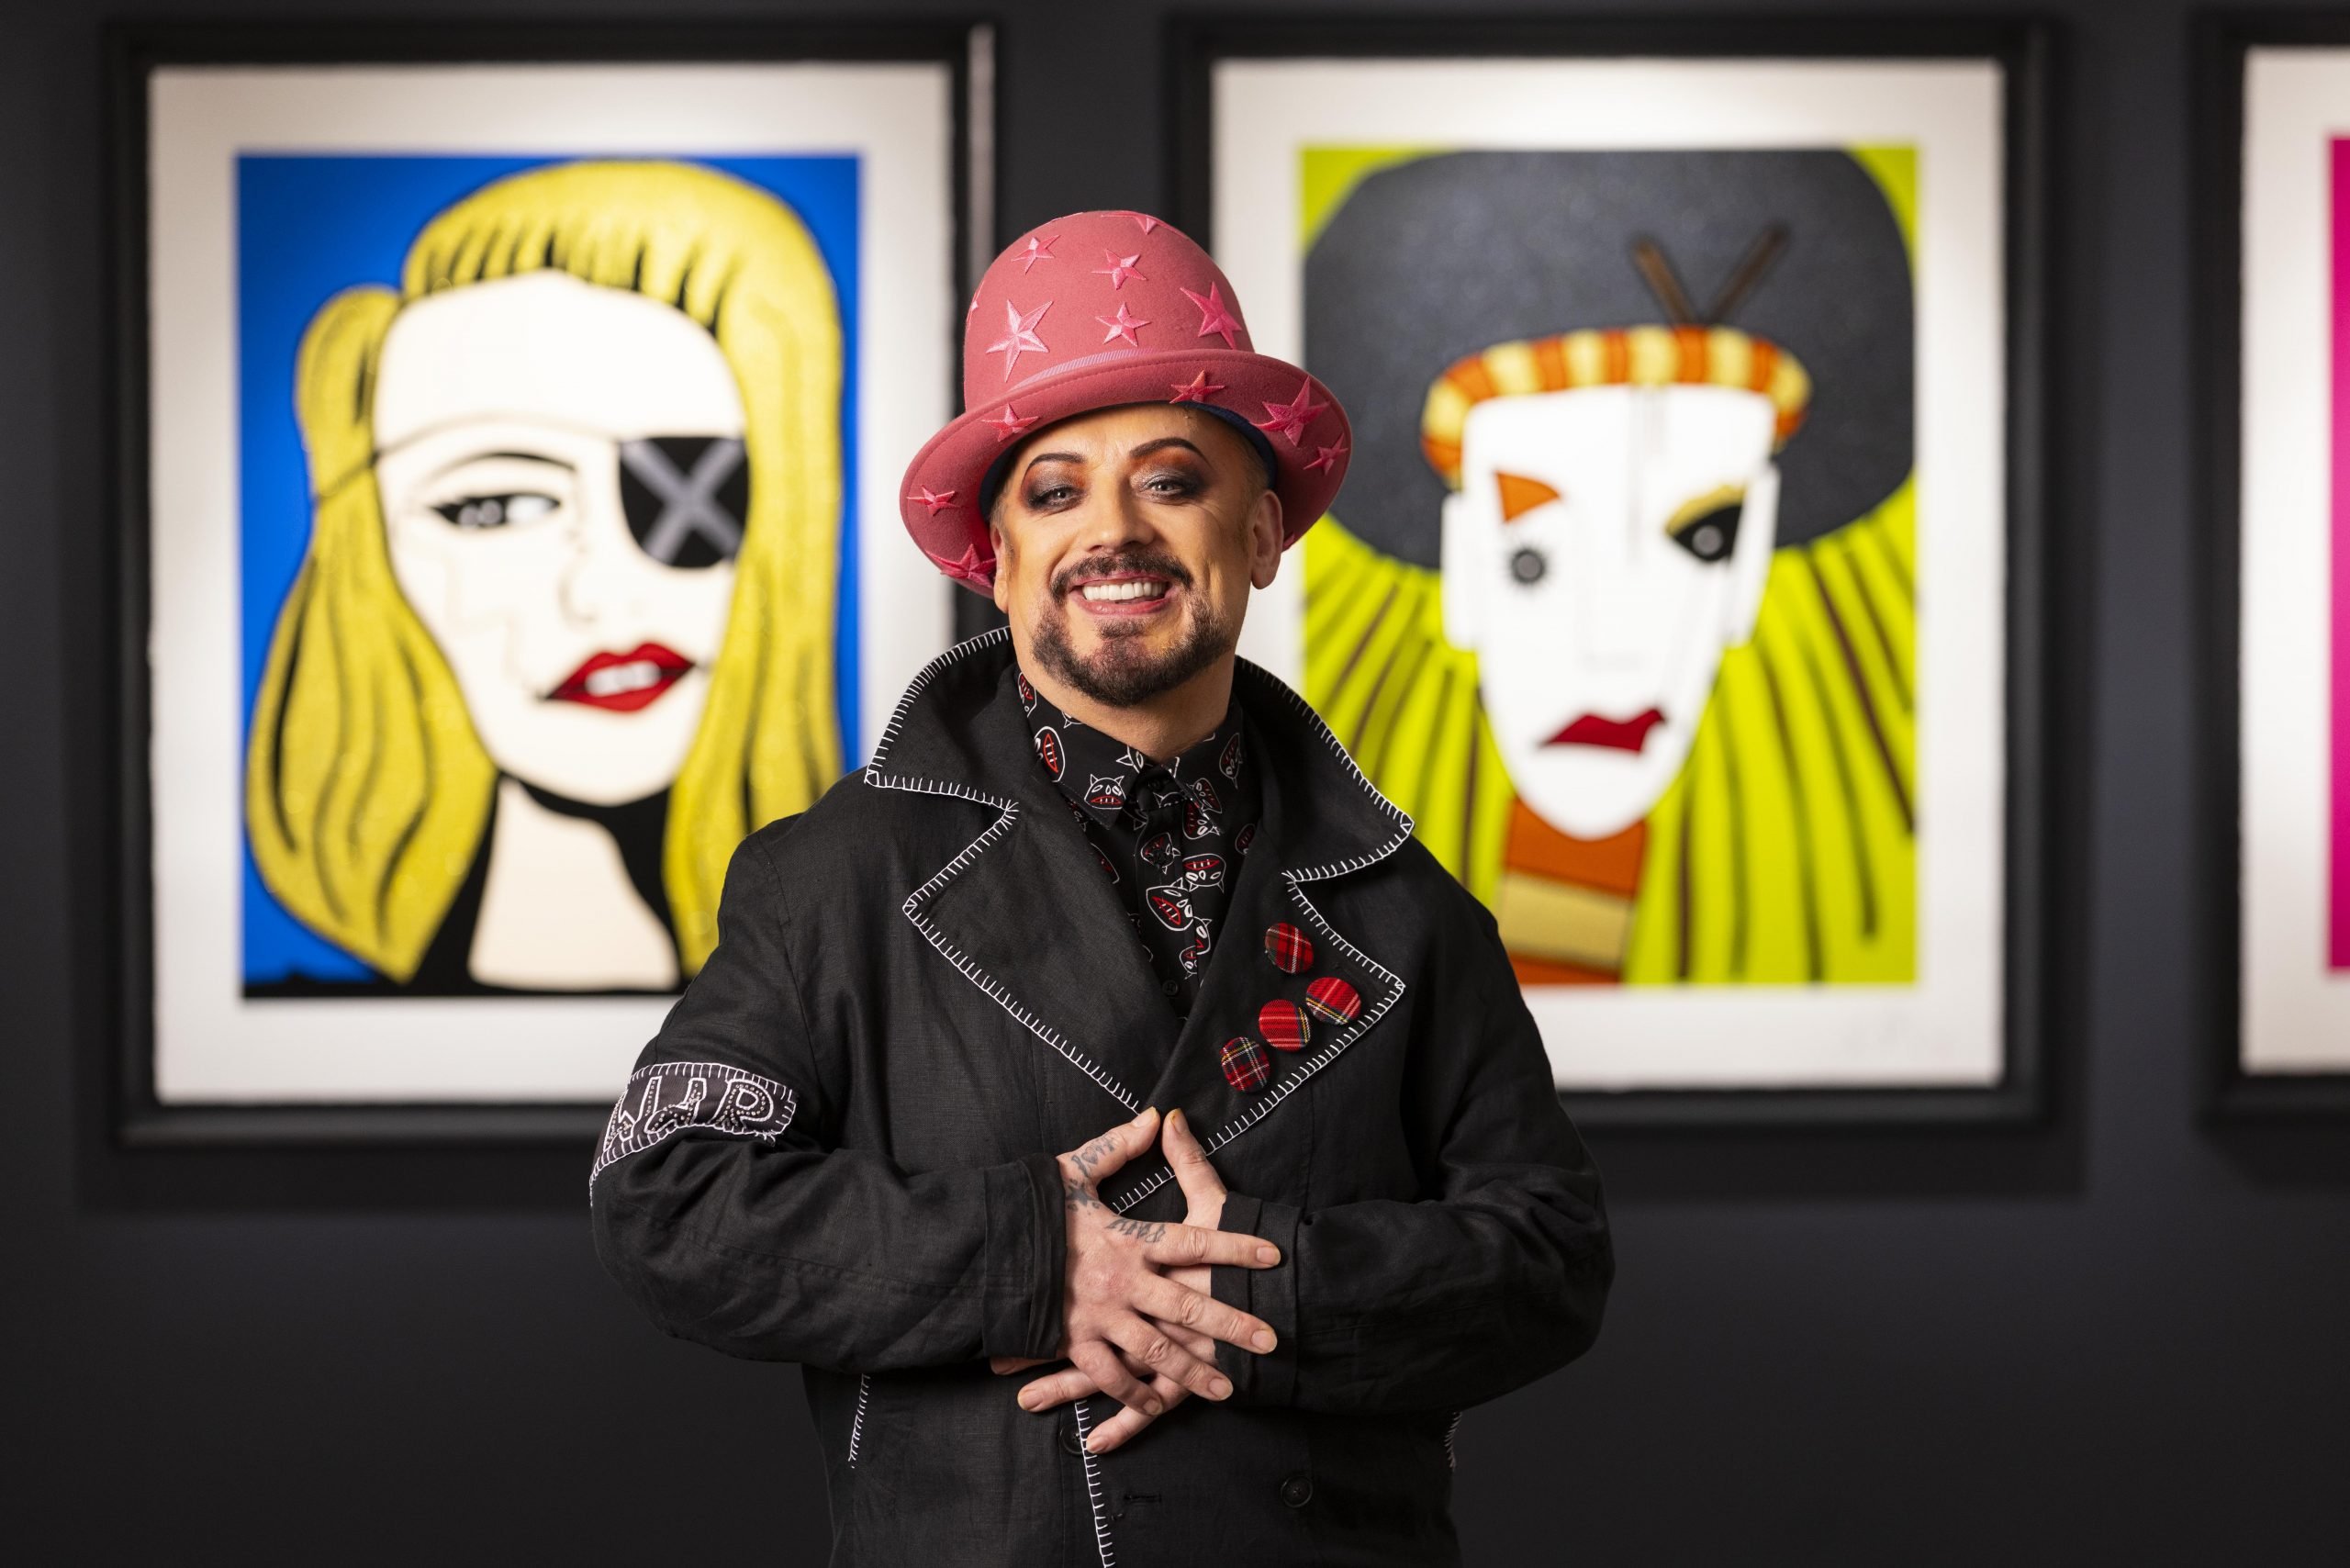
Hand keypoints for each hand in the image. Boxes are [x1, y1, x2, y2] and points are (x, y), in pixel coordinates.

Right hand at [1005, 1107, 1242, 1453]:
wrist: (977, 1249)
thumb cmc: (1028, 1209)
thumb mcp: (1072, 1172)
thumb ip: (1118, 1148)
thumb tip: (1158, 1117)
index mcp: (1126, 1239)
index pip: (1193, 1242)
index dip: (1235, 1247)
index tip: (1272, 1256)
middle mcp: (1120, 1281)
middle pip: (1187, 1306)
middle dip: (1232, 1325)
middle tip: (1270, 1340)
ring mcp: (1097, 1317)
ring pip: (1157, 1353)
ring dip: (1194, 1373)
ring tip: (1229, 1387)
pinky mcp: (1072, 1342)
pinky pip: (1110, 1376)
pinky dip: (1132, 1395)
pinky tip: (1158, 1407)